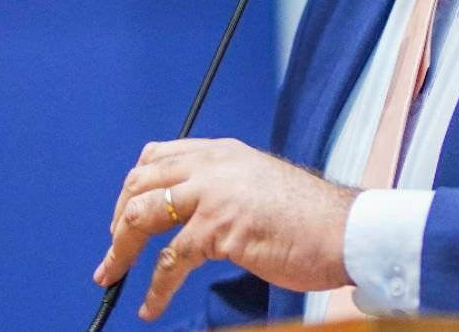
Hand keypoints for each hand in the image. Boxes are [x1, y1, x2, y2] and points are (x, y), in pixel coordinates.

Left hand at [92, 138, 358, 320]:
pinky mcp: (220, 228)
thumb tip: (193, 214)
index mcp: (224, 152)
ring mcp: (215, 193)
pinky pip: (170, 261)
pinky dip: (154, 288)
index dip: (134, 186)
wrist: (346, 230)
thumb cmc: (312, 217)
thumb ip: (227, 188)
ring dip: (120, 250)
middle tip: (114, 252)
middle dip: (118, 219)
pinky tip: (151, 306)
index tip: (124, 215)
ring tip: (111, 276)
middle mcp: (214, 165)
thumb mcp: (261, 186)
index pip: (158, 155)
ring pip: (142, 215)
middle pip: (141, 182)